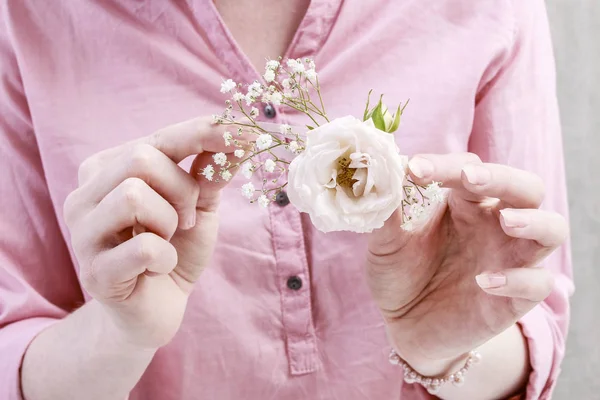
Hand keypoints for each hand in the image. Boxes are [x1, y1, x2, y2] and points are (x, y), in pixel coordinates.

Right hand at [64, 117, 239, 348]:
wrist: (157, 309)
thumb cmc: (176, 250)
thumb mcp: (199, 206)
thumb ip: (210, 173)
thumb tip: (238, 138)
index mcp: (108, 170)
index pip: (158, 138)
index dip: (202, 133)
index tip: (245, 132)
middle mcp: (85, 195)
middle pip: (140, 159)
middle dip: (182, 190)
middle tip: (186, 219)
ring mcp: (82, 234)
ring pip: (134, 196)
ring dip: (170, 222)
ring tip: (168, 241)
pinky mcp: (93, 273)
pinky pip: (144, 247)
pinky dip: (167, 258)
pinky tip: (159, 268)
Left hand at [366, 153, 567, 372]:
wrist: (405, 326)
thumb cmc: (399, 275)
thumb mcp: (386, 245)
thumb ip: (388, 215)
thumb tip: (384, 179)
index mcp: (464, 203)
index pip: (469, 169)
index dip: (444, 165)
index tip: (413, 168)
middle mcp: (494, 225)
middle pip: (524, 187)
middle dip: (502, 177)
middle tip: (470, 177)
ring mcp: (511, 259)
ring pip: (552, 228)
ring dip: (534, 221)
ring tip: (506, 222)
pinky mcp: (517, 297)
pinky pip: (538, 282)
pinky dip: (518, 279)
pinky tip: (484, 281)